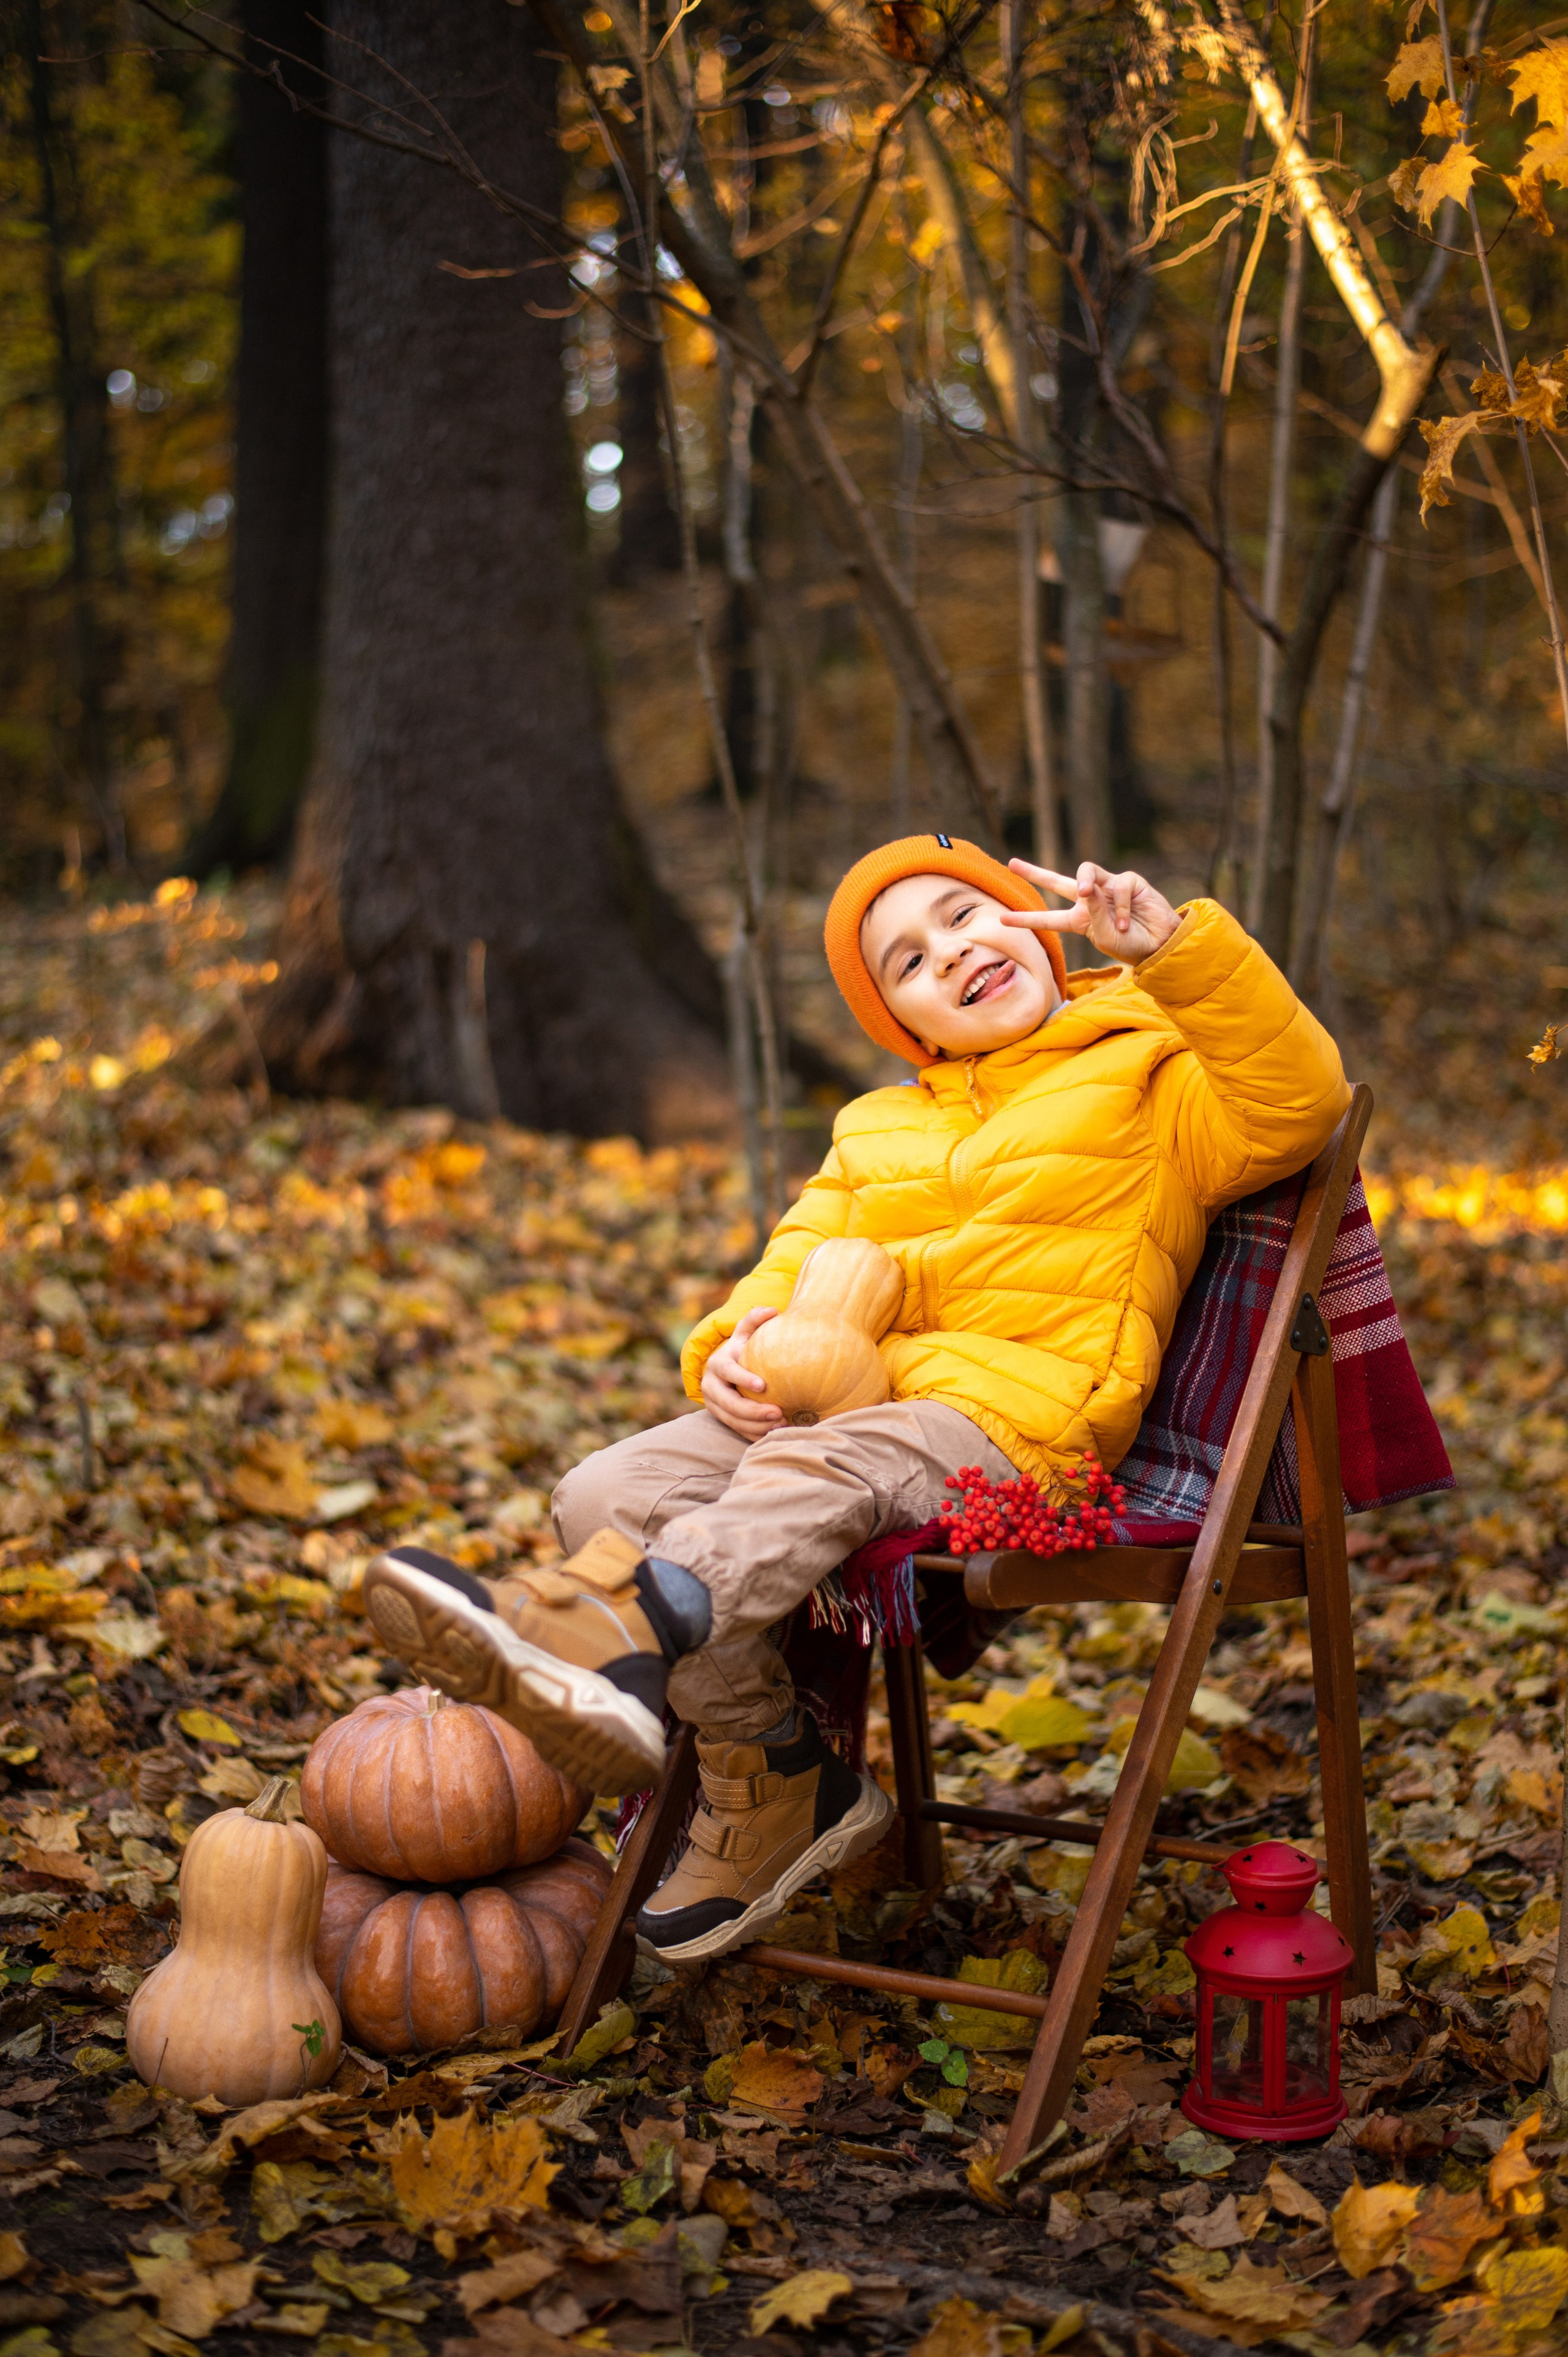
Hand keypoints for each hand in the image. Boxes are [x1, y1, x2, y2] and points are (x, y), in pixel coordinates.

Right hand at [701, 1306, 783, 1438]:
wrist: (727, 1370)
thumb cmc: (742, 1349)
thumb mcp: (745, 1333)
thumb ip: (754, 1320)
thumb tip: (772, 1311)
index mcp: (717, 1364)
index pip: (728, 1372)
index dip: (743, 1378)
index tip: (764, 1386)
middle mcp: (711, 1387)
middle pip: (729, 1404)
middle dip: (753, 1411)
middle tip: (778, 1412)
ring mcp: (714, 1405)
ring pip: (733, 1421)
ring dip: (757, 1426)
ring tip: (781, 1424)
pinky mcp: (721, 1419)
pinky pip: (737, 1431)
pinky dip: (755, 1434)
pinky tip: (774, 1433)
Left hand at [1003, 859, 1180, 965]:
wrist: (1160, 944)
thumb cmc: (1131, 946)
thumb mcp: (1105, 937)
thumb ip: (1093, 913)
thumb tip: (1087, 886)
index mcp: (1080, 920)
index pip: (1049, 917)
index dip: (1026, 919)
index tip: (1002, 920)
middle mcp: (1091, 901)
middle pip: (1058, 881)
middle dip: (1035, 872)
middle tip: (1012, 864)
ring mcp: (1109, 888)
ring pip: (1086, 871)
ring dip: (1084, 880)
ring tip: (1086, 893)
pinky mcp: (1129, 881)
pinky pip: (1118, 885)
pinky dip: (1120, 905)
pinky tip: (1125, 920)